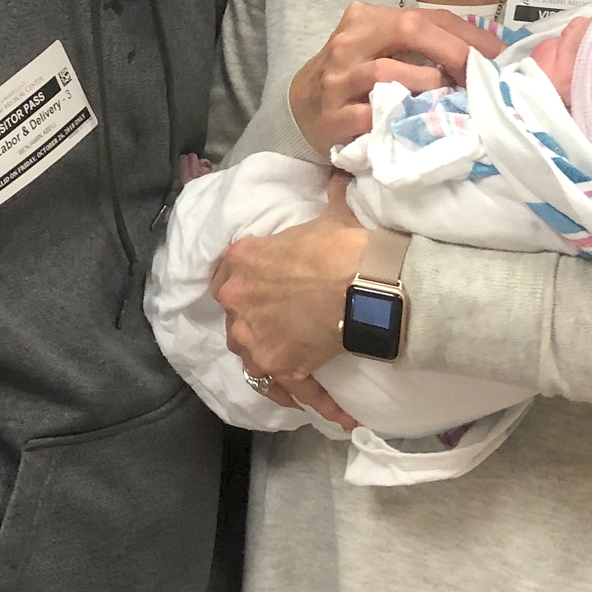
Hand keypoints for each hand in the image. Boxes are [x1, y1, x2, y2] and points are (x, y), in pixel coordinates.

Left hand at [213, 176, 371, 416]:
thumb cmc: (342, 244)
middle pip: (237, 320)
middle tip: (287, 328)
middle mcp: (237, 301)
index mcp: (242, 260)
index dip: (245, 284)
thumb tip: (339, 173)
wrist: (363, 281)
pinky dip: (316, 403)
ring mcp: (254, 339)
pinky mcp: (280, 366)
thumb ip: (329, 196)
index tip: (262, 290)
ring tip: (301, 371)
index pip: (228, 274)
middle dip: (257, 327)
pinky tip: (340, 417)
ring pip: (253, 359)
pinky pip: (293, 390)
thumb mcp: (331, 213)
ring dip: (275, 365)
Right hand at [288, 3, 504, 153]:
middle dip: (452, 51)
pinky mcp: (332, 115)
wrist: (301, 107)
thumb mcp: (382, 49)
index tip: (501, 57)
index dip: (469, 35)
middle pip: (408, 29)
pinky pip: (369, 115)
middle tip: (480, 76)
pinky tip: (415, 126)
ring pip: (387, 71)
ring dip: (426, 86)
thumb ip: (422, 46)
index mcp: (367, 18)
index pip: (427, 16)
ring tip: (449, 101)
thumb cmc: (354, 76)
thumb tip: (484, 58)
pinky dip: (396, 119)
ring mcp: (338, 79)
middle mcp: (350, 41)